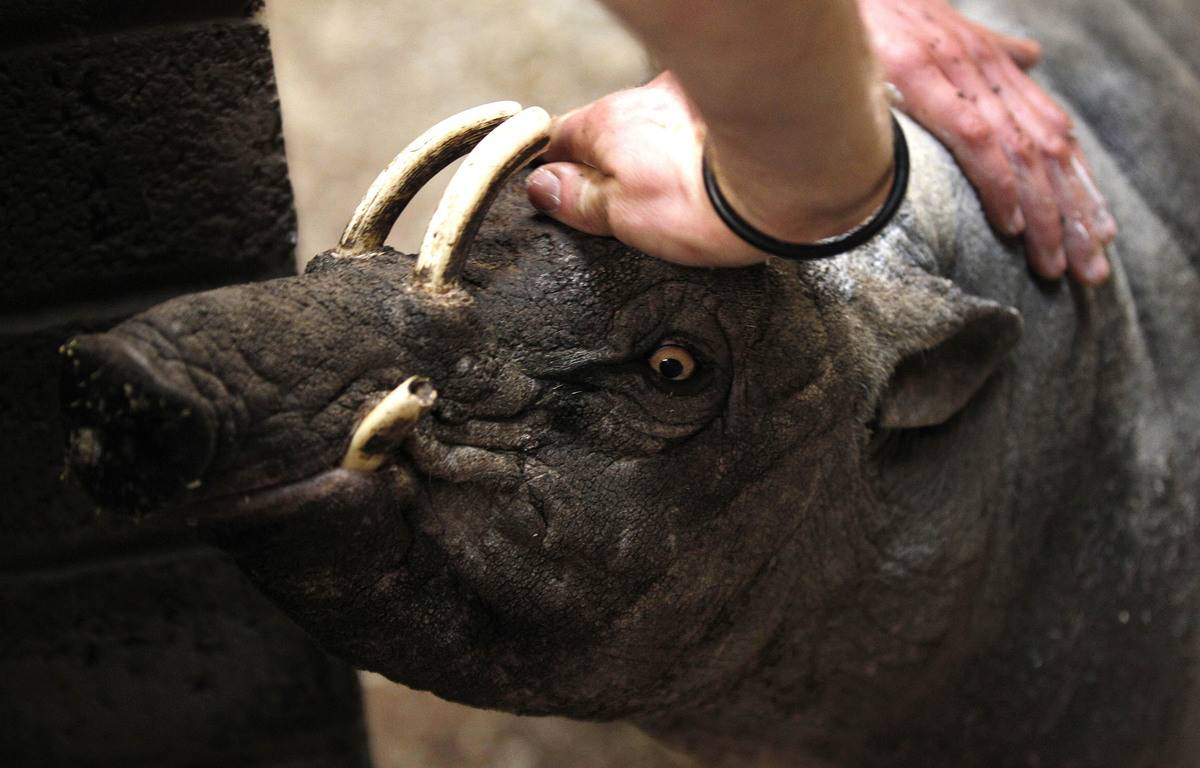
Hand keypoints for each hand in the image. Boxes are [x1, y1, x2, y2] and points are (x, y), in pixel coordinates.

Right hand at [526, 73, 766, 267]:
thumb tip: (543, 187)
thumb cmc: (709, 201)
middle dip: (613, 162)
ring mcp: (690, 95)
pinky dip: (697, 145)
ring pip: (657, 124)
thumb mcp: (626, 217)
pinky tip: (713, 175)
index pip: (558, 139)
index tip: (559, 192)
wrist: (794, 173)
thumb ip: (581, 200)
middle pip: (612, 130)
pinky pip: (697, 123)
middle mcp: (646, 97)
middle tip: (630, 206)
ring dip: (659, 150)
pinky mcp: (730, 103)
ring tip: (681, 194)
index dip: (555, 168)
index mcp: (608, 123)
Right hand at [858, 0, 1115, 283]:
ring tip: (1053, 261)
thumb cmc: (877, 14)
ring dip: (1044, 213)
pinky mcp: (921, 73)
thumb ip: (989, 49)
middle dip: (1072, 213)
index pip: (1052, 130)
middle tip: (1085, 268)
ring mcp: (956, 69)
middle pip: (1049, 149)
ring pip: (1023, 151)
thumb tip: (1031, 54)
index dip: (1076, 183)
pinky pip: (977, 138)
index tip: (1091, 233)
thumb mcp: (945, 28)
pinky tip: (1011, 222)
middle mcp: (984, 65)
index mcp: (991, 62)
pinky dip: (1000, 182)